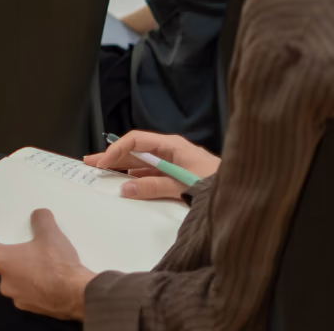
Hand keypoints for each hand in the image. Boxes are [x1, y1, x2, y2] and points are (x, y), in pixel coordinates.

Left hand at [0, 209, 93, 320]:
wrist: (78, 296)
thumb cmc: (57, 264)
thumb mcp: (51, 233)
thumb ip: (41, 219)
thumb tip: (39, 214)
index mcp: (2, 261)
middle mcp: (5, 282)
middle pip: (2, 263)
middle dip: (14, 256)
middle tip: (28, 247)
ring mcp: (18, 298)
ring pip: (16, 280)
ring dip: (26, 273)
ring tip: (44, 264)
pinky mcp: (32, 309)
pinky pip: (30, 293)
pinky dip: (37, 287)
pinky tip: (52, 281)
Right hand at [84, 130, 220, 200]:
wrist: (241, 192)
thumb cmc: (216, 183)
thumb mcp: (182, 184)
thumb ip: (153, 186)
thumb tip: (125, 188)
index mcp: (171, 145)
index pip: (136, 141)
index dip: (116, 150)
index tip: (102, 163)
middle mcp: (171, 151)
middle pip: (136, 151)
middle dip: (113, 156)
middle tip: (91, 163)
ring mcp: (174, 163)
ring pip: (142, 163)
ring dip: (122, 168)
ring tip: (103, 173)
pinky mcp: (178, 176)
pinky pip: (151, 174)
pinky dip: (136, 178)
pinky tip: (127, 183)